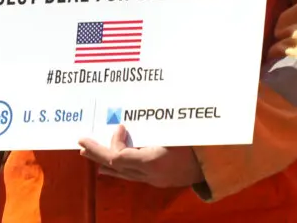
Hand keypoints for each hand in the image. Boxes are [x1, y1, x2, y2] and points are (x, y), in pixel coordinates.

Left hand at [78, 125, 203, 187]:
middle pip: (116, 166)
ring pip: (122, 173)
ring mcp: (154, 180)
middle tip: (81, 142)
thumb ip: (150, 124)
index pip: (119, 156)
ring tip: (88, 154)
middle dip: (97, 153)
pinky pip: (132, 176)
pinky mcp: (158, 181)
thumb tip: (129, 115)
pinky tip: (109, 166)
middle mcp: (151, 174)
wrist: (215, 163)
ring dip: (104, 161)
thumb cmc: (195, 140)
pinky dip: (118, 169)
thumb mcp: (172, 128)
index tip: (120, 126)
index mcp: (153, 161)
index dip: (114, 141)